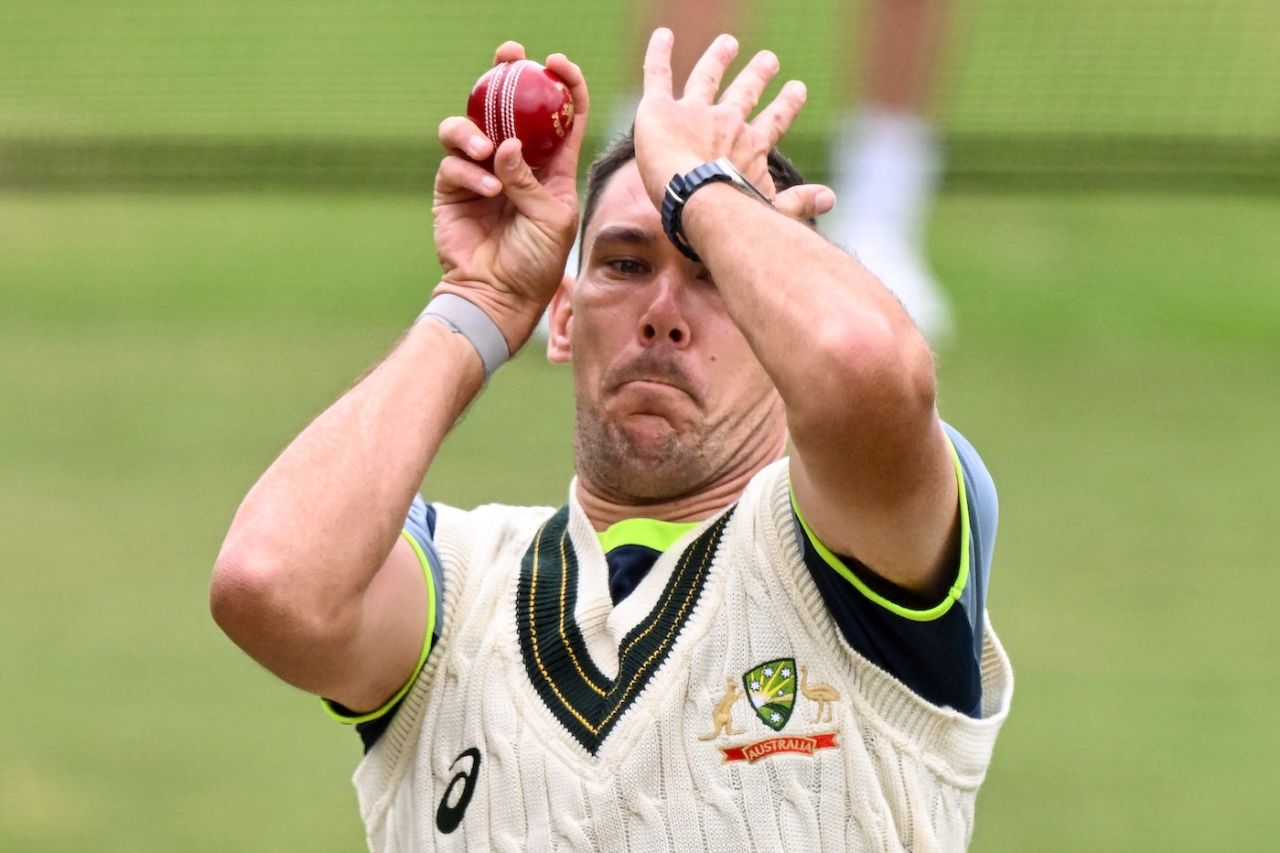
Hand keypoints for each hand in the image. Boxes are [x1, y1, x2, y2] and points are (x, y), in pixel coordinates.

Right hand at [431, 42, 588, 351]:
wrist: (499, 297)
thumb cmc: (535, 263)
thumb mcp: (551, 219)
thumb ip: (532, 180)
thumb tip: (507, 144)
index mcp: (551, 167)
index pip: (562, 116)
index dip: (563, 85)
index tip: (557, 64)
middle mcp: (516, 164)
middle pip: (508, 107)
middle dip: (506, 76)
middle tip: (507, 58)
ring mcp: (481, 173)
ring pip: (469, 128)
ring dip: (476, 131)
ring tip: (487, 149)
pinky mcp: (452, 189)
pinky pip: (453, 164)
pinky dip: (469, 172)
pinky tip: (487, 190)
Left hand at [632, 28, 807, 210]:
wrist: (694, 199)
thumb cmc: (732, 214)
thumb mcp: (772, 210)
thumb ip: (798, 202)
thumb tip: (831, 198)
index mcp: (751, 146)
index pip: (773, 121)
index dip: (786, 105)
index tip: (799, 87)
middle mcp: (725, 123)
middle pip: (744, 93)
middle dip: (757, 75)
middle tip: (769, 58)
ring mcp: (692, 113)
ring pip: (706, 77)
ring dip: (717, 58)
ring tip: (727, 43)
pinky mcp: (659, 110)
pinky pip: (658, 74)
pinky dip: (659, 54)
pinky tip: (662, 35)